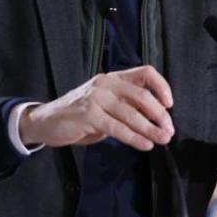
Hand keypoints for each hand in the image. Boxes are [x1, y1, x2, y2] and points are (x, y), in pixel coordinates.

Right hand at [18, 66, 172, 150]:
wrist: (46, 121)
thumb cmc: (79, 114)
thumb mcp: (104, 104)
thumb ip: (125, 106)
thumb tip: (155, 119)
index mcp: (112, 78)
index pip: (145, 72)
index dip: (161, 86)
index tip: (169, 104)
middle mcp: (105, 84)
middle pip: (141, 94)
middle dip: (159, 114)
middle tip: (168, 129)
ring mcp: (96, 98)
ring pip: (131, 113)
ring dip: (150, 129)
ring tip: (162, 139)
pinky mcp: (88, 115)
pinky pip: (118, 128)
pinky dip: (134, 137)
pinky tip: (144, 144)